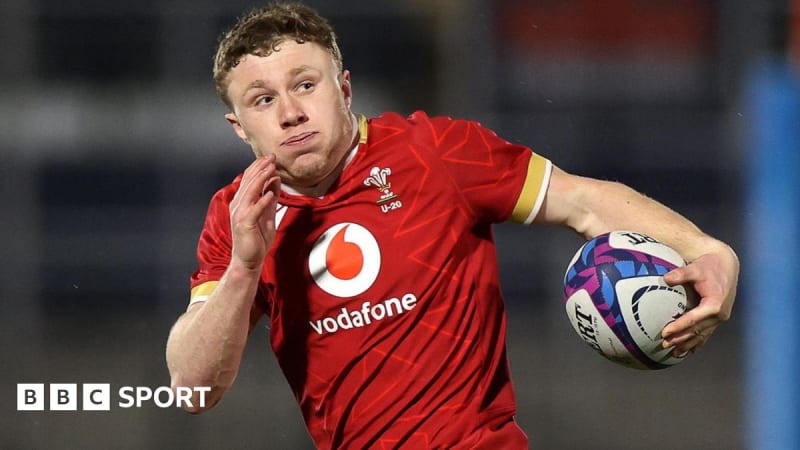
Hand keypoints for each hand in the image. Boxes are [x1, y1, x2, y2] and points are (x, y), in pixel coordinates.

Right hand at [228, 155, 280, 270]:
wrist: (249, 260)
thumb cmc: (257, 238)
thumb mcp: (267, 214)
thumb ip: (270, 197)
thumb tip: (275, 179)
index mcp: (242, 201)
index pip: (249, 179)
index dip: (258, 167)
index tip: (270, 158)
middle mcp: (238, 205)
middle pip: (249, 182)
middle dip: (260, 168)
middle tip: (271, 157)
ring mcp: (240, 214)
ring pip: (250, 192)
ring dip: (261, 179)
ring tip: (271, 169)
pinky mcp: (245, 224)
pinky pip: (254, 210)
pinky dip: (262, 201)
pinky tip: (271, 194)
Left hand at [660, 245, 738, 355]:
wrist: (726, 264)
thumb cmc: (709, 265)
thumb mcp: (695, 268)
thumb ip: (681, 274)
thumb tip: (666, 279)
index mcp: (714, 304)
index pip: (692, 319)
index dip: (678, 327)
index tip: (664, 333)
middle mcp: (719, 314)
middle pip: (697, 331)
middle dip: (680, 339)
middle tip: (664, 345)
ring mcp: (721, 317)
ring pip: (703, 334)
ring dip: (688, 344)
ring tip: (674, 353)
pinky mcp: (719, 317)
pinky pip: (708, 332)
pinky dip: (698, 342)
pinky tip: (690, 350)